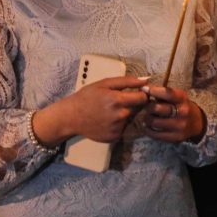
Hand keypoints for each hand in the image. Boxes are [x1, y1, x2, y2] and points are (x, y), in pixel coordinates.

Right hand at [34, 75, 148, 145]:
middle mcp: (120, 116)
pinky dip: (120, 123)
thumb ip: (127, 81)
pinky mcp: (115, 137)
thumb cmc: (87, 97)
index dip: (142, 94)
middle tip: (121, 100)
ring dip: (127, 113)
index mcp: (118, 100)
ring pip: (132, 118)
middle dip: (134, 103)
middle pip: (139, 108)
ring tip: (112, 110)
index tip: (138, 92)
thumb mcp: (105, 84)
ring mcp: (117, 128)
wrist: (71, 116)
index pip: (143, 98)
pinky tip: (108, 119)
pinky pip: (125, 128)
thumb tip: (145, 80)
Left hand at [135, 85, 206, 142]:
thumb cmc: (180, 106)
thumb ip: (162, 94)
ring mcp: (180, 126)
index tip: (144, 89)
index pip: (167, 93)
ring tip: (147, 117)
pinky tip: (147, 126)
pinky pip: (155, 134)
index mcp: (183, 99)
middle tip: (146, 108)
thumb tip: (143, 90)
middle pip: (157, 108)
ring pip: (154, 122)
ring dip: (146, 119)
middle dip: (148, 107)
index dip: (154, 91)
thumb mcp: (177, 97)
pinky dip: (147, 129)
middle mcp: (183, 112)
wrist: (196, 123)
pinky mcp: (175, 137)